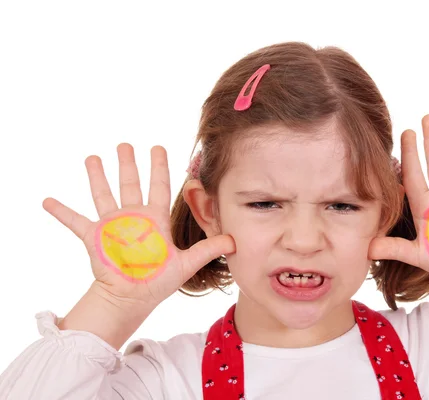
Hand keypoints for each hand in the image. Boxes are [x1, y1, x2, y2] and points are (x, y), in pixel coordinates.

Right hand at [43, 143, 234, 308]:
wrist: (133, 298)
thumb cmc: (158, 280)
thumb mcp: (187, 262)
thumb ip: (208, 248)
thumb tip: (234, 240)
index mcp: (154, 219)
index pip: (159, 186)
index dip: (159, 167)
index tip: (158, 147)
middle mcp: (133, 217)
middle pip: (130, 183)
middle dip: (129, 163)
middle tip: (126, 143)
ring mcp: (112, 225)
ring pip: (104, 193)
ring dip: (98, 176)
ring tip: (93, 157)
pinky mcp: (94, 238)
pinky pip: (74, 221)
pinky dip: (61, 212)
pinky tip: (47, 200)